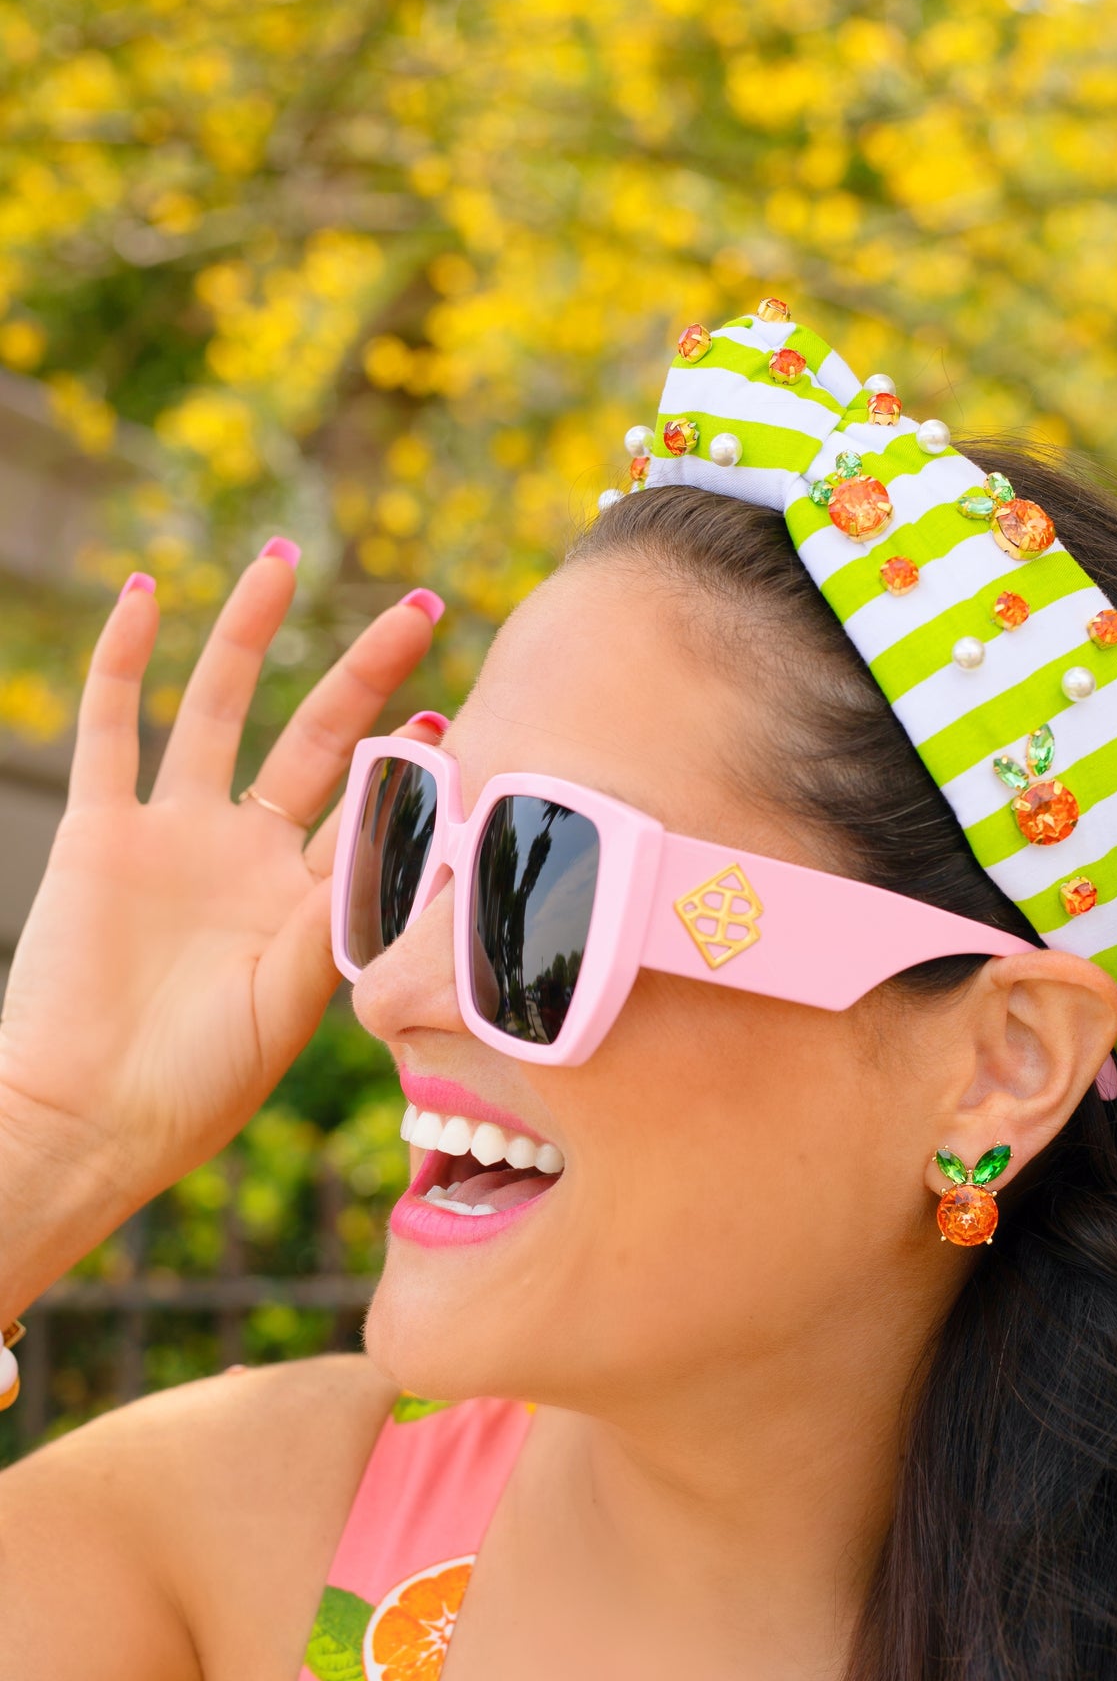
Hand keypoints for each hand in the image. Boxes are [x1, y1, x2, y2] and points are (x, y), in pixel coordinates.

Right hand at [0, 551, 441, 1307]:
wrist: (89, 1119)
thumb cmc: (200, 1083)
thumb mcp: (295, 1001)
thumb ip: (343, 919)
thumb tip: (420, 855)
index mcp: (304, 901)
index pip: (372, 808)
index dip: (415, 760)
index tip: (462, 713)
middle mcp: (244, 855)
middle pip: (313, 737)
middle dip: (365, 671)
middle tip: (421, 602)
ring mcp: (172, 836)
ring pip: (214, 708)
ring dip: (248, 634)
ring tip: (286, 561)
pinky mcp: (100, 832)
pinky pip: (109, 728)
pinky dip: (122, 661)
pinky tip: (148, 595)